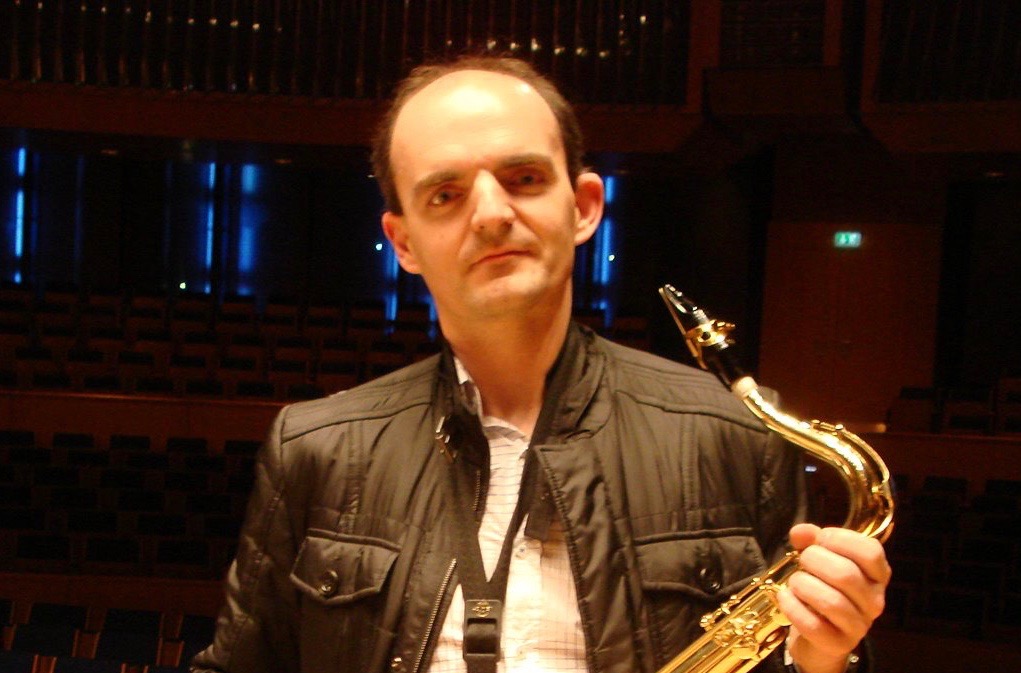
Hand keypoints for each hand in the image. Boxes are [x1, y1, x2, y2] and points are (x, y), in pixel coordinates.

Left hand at [778, 524, 890, 672]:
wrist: (819, 637)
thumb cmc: (824, 589)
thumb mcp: (821, 560)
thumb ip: (812, 541)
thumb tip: (800, 532)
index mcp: (876, 575)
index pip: (871, 551)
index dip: (841, 539)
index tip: (820, 539)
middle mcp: (874, 601)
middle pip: (846, 574)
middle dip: (814, 560)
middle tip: (802, 561)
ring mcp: (858, 626)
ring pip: (831, 601)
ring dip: (803, 585)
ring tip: (794, 582)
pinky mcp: (838, 644)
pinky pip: (813, 625)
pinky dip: (793, 607)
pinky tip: (784, 597)